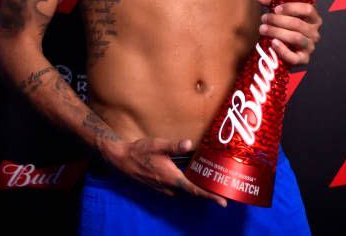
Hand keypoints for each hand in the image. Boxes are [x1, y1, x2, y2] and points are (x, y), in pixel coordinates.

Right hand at [102, 136, 226, 206]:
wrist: (123, 160)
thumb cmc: (141, 152)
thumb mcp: (159, 145)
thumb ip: (174, 146)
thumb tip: (190, 144)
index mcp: (172, 178)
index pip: (194, 190)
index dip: (209, 196)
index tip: (222, 202)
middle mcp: (169, 187)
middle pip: (193, 193)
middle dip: (207, 191)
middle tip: (221, 187)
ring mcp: (164, 188)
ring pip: (185, 191)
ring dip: (197, 188)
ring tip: (209, 181)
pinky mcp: (160, 186)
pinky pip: (178, 188)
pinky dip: (187, 184)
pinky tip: (191, 174)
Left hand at [256, 0, 322, 64]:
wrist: (285, 46)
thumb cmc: (284, 24)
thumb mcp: (279, 11)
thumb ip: (271, 2)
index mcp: (313, 18)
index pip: (308, 9)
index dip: (292, 8)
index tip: (275, 8)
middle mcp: (314, 32)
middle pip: (298, 24)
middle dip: (278, 20)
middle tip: (264, 18)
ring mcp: (310, 46)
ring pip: (295, 38)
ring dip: (277, 32)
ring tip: (263, 28)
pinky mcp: (303, 59)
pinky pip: (294, 57)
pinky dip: (283, 50)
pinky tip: (273, 43)